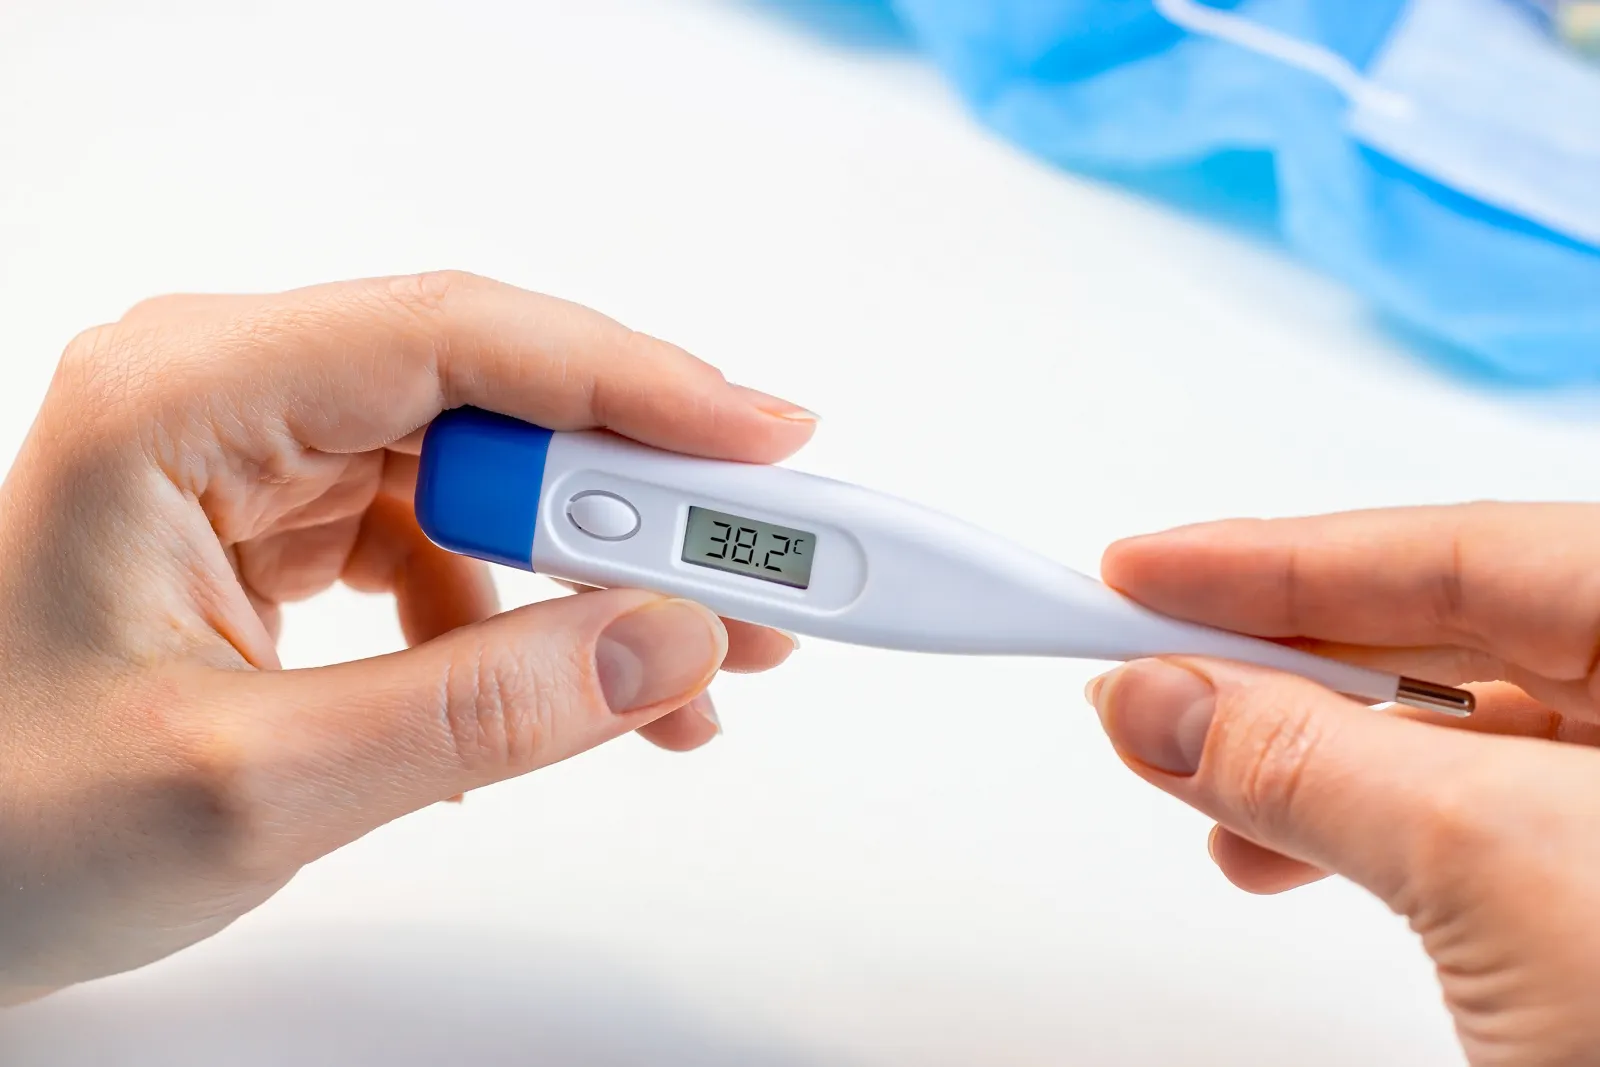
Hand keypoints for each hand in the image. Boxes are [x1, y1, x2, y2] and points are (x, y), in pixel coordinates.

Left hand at [0, 272, 816, 1001]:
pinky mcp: (278, 520)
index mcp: (178, 401)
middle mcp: (222, 395)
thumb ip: (480, 709)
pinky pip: (445, 529)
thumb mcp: (256, 784)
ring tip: (686, 665)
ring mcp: (253, 456)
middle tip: (760, 578)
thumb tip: (669, 642)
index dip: (634, 382)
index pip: (454, 340)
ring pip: (483, 468)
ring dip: (592, 564)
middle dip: (635, 498)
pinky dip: (523, 606)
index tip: (765, 445)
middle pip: (491, 399)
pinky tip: (561, 684)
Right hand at [1088, 504, 1599, 1065]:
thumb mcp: (1491, 870)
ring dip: (1308, 750)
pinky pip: (1473, 804)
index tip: (1145, 570)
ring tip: (1205, 783)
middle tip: (1146, 670)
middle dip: (1276, 656)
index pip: (1460, 549)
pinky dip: (1366, 817)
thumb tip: (1160, 701)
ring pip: (1455, 724)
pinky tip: (1293, 841)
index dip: (1277, 554)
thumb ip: (1306, 761)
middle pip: (1450, 628)